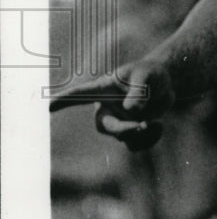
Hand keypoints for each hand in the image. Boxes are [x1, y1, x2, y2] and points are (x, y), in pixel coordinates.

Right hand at [49, 59, 174, 150]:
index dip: (65, 100)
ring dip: (139, 135)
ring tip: (155, 124)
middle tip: (143, 125)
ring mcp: (118, 120)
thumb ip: (138, 91)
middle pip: (103, 126)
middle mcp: (107, 107)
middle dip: (123, 129)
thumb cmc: (151, 74)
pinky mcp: (130, 131)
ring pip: (121, 138)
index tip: (49, 106)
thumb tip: (130, 111)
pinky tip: (159, 126)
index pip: (81, 94)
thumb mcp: (146, 76)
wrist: (165, 84)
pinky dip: (149, 140)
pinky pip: (134, 144)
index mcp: (104, 89)